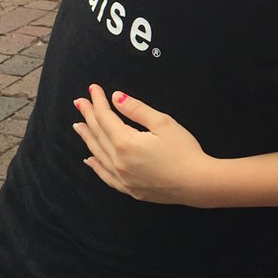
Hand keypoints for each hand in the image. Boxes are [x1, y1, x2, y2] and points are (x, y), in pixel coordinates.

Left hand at [73, 84, 213, 204]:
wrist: (198, 183)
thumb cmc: (185, 151)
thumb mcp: (163, 123)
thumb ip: (137, 110)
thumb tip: (116, 98)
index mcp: (125, 142)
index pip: (105, 117)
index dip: (98, 102)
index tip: (93, 89)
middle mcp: (118, 161)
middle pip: (98, 134)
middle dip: (88, 116)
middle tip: (79, 102)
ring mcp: (123, 178)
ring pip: (98, 154)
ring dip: (87, 138)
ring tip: (78, 126)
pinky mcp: (130, 189)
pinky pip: (106, 177)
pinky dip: (96, 166)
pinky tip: (89, 160)